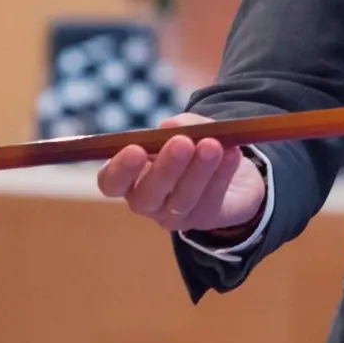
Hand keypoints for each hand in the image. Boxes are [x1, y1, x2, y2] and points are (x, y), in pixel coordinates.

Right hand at [95, 113, 266, 234]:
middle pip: (147, 195)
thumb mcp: (188, 129)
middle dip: (165, 167)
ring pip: (183, 198)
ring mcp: (175, 216)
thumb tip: (172, 126)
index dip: (120, 170)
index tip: (135, 149)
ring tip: (212, 145)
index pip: (111, 183)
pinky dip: (222, 174)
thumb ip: (181, 124)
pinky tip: (232, 153)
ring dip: (198, 170)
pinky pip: (212, 199)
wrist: (231, 169)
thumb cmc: (194, 146)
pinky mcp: (206, 218)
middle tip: (181, 142)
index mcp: (131, 178)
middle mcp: (148, 202)